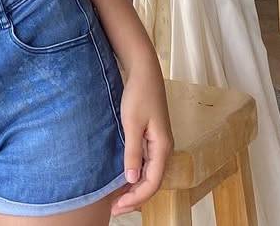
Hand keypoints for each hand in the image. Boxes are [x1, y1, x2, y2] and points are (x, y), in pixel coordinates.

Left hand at [109, 66, 172, 214]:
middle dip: (135, 198)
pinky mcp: (152, 138)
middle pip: (152, 182)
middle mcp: (164, 149)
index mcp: (163, 147)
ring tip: (117, 199)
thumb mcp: (132, 123)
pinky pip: (147, 164)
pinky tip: (123, 179)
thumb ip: (133, 152)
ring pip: (150, 174)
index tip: (118, 207)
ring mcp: (159, 144)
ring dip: (135, 188)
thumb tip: (132, 179)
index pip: (152, 183)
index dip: (136, 198)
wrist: (144, 70)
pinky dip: (136, 175)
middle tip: (114, 209)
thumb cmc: (139, 94)